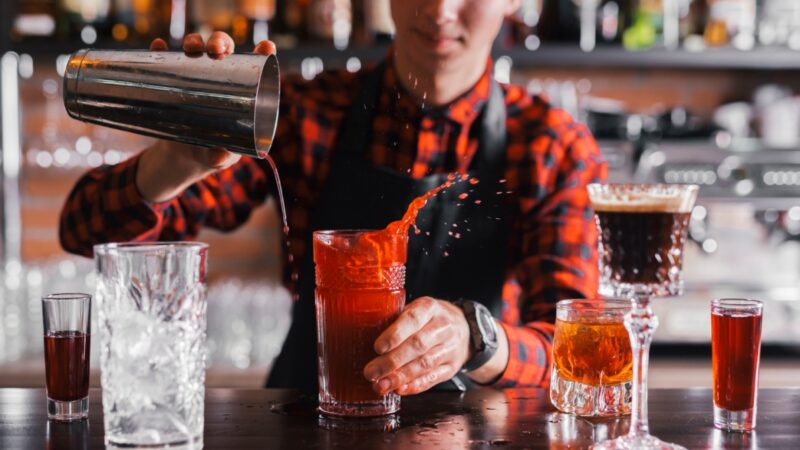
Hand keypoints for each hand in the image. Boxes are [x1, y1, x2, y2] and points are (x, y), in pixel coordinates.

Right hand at [135, 34, 276, 201]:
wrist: (183, 157)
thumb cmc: (213, 152)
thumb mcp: (221, 157)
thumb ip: (222, 157)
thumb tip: (217, 157)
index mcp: (243, 89)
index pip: (257, 65)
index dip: (263, 51)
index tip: (266, 46)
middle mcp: (220, 76)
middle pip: (224, 49)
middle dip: (220, 41)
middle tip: (216, 50)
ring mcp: (195, 76)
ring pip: (197, 49)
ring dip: (194, 41)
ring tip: (191, 48)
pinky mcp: (172, 80)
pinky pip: (165, 60)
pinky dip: (161, 51)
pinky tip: (159, 46)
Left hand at [363, 297, 470, 395]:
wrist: (465, 328)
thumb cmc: (430, 318)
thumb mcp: (416, 309)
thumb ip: (396, 320)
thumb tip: (362, 335)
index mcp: (430, 308)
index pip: (413, 319)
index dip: (395, 334)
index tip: (377, 347)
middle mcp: (442, 327)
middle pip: (418, 346)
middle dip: (392, 361)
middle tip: (371, 372)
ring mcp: (450, 348)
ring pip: (425, 364)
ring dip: (401, 377)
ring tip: (381, 385)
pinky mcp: (452, 367)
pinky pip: (433, 378)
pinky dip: (416, 385)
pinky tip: (400, 389)